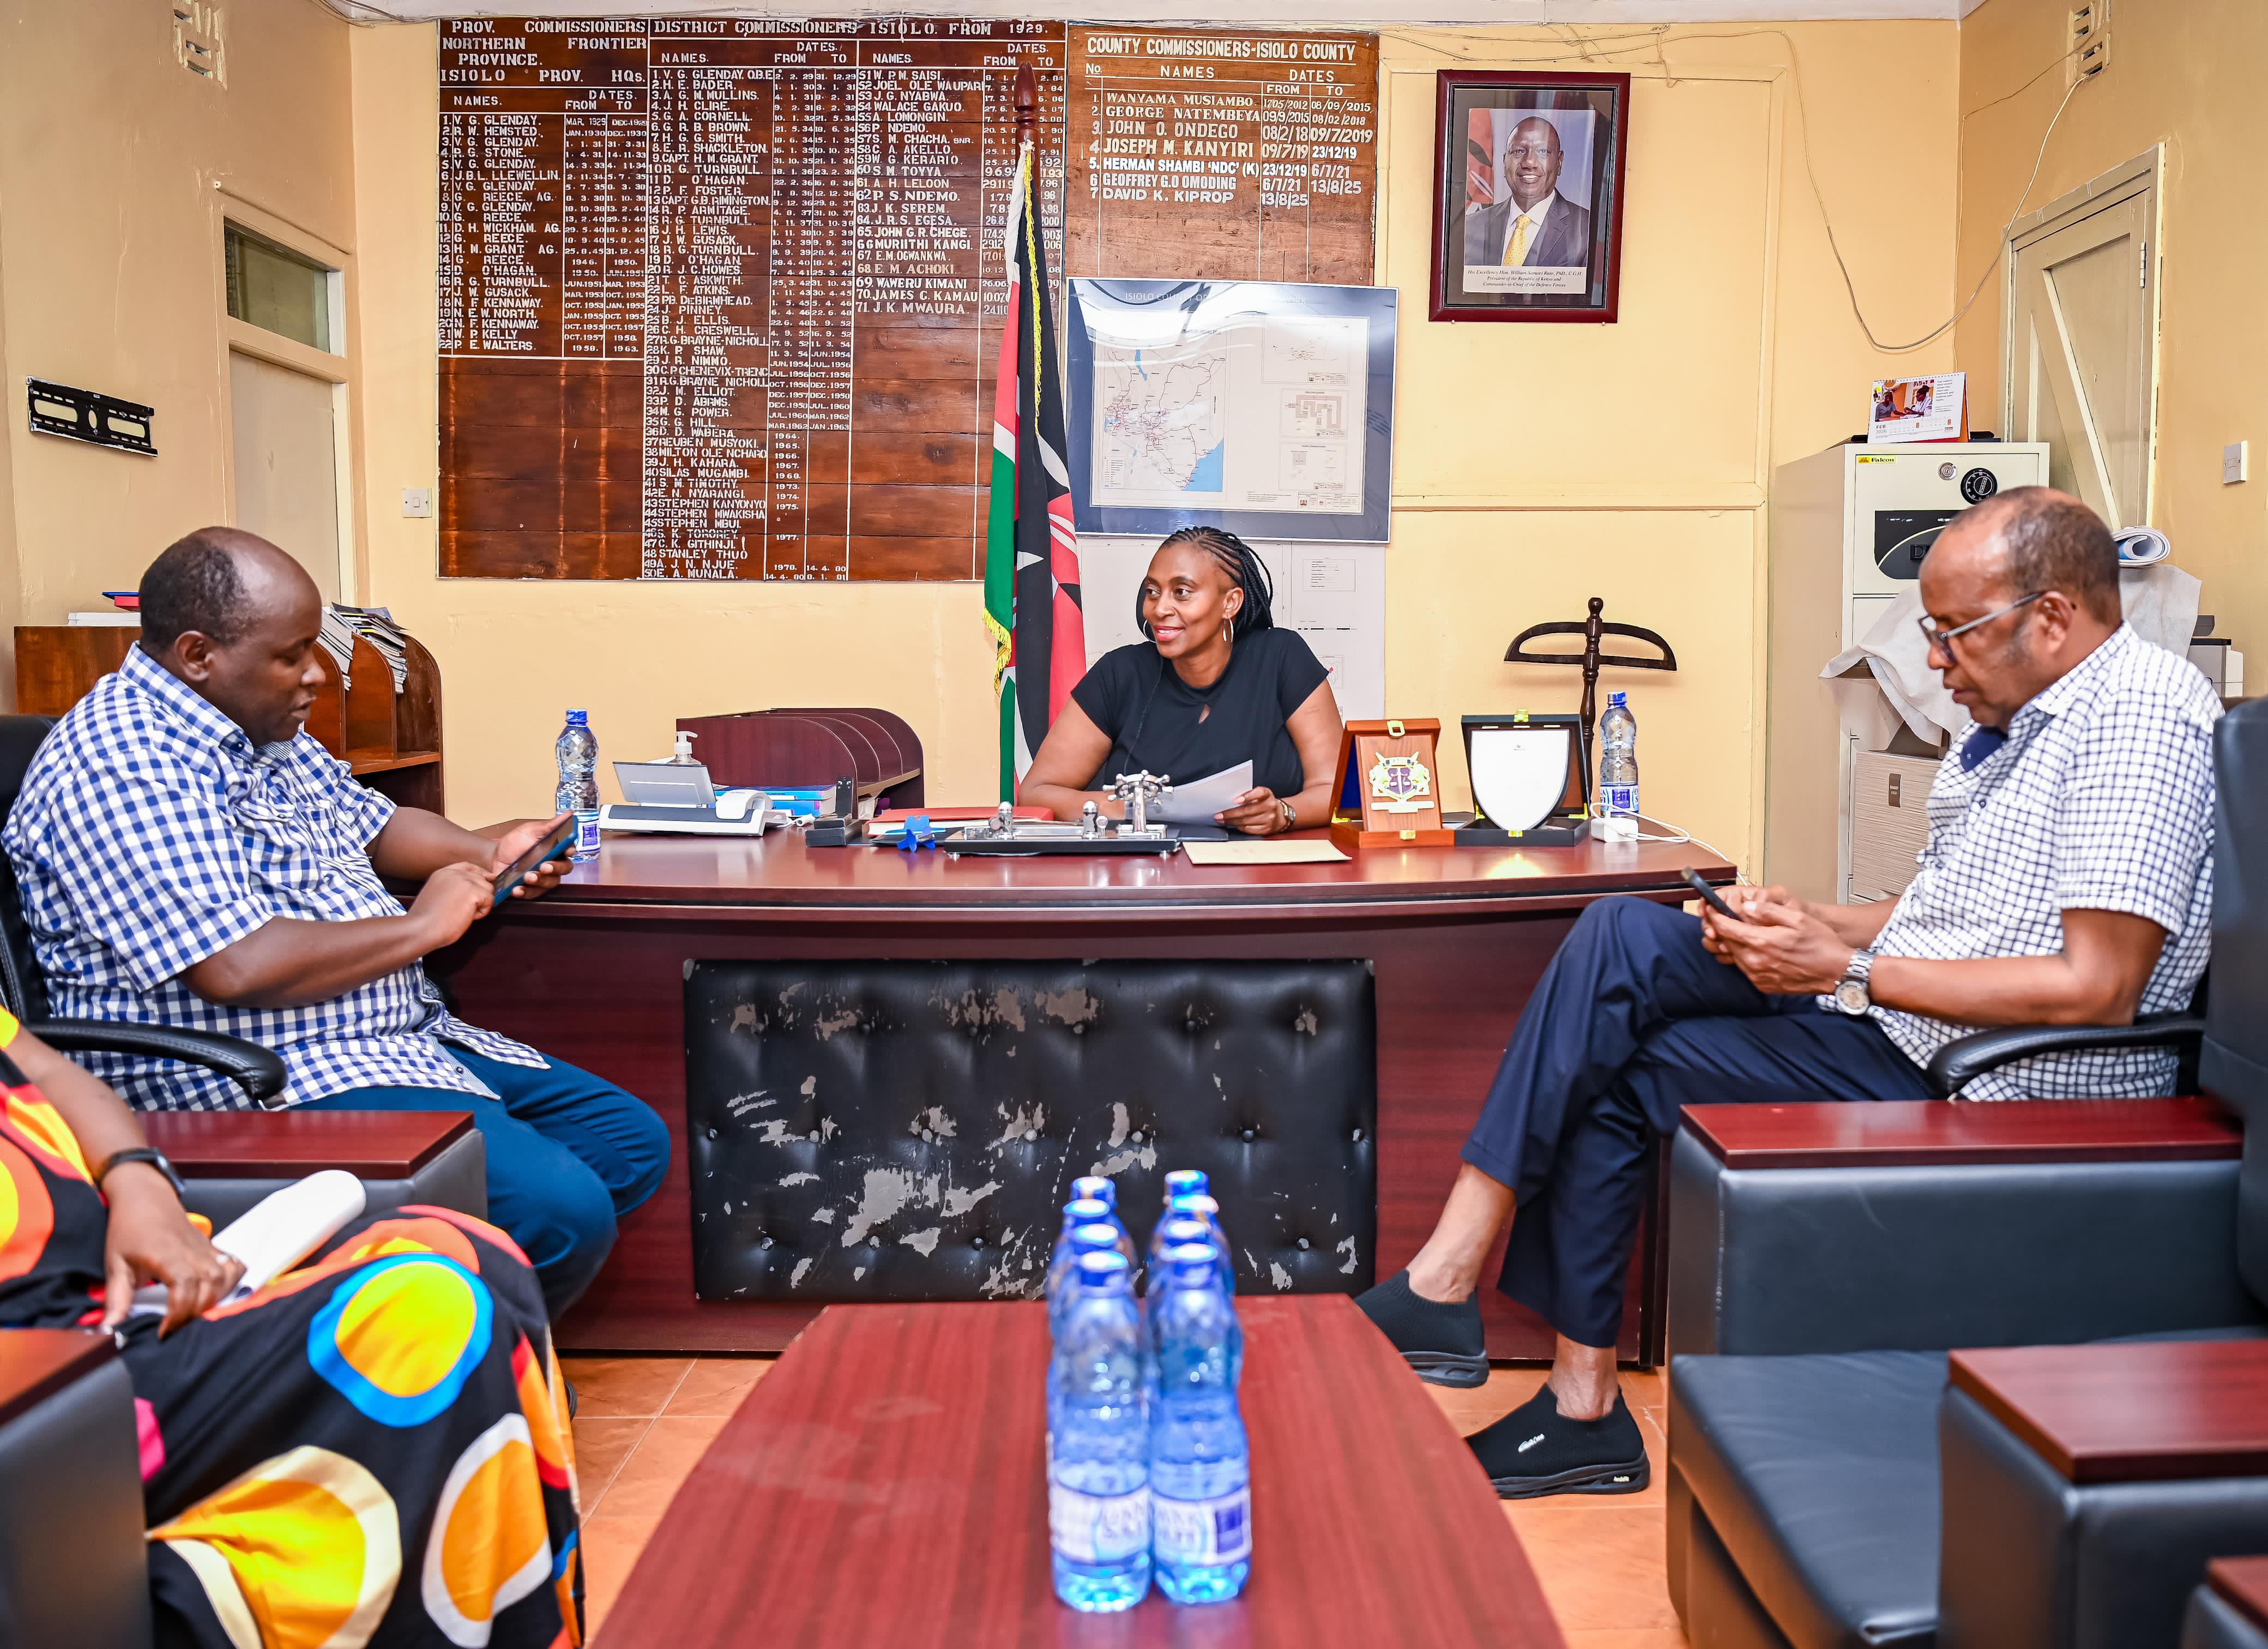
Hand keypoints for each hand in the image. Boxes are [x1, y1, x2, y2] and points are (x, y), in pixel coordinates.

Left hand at [101, 1164, 245, 1335]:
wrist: (145, 1195)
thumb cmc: (128, 1227)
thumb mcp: (115, 1263)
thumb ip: (117, 1297)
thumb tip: (110, 1329)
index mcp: (168, 1256)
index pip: (186, 1289)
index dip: (178, 1315)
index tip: (163, 1332)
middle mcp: (193, 1252)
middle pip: (210, 1287)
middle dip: (194, 1313)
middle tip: (174, 1326)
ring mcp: (206, 1248)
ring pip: (225, 1278)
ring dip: (214, 1299)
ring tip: (193, 1312)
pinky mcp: (212, 1246)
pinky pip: (232, 1265)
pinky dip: (231, 1281)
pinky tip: (217, 1293)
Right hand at [409, 860, 496, 947]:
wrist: (422, 929)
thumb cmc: (426, 920)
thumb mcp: (436, 895)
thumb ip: (451, 887)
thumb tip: (471, 889)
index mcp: (443, 873)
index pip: (468, 866)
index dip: (480, 872)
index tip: (488, 878)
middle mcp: (454, 873)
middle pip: (481, 878)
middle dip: (480, 894)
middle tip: (466, 910)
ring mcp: (464, 881)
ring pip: (488, 889)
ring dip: (481, 903)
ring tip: (464, 914)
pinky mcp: (473, 892)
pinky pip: (490, 900)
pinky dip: (483, 912)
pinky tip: (468, 917)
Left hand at [488, 813, 573, 900]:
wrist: (495, 857)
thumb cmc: (515, 843)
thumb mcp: (530, 830)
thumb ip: (549, 826)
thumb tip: (569, 814)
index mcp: (555, 848)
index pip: (569, 850)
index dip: (570, 850)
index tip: (567, 850)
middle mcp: (553, 864)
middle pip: (564, 869)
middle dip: (556, 868)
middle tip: (544, 866)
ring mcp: (543, 878)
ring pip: (551, 883)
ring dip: (540, 881)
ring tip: (527, 876)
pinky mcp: (531, 889)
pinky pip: (533, 893)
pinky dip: (526, 892)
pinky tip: (517, 888)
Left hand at [1215, 787, 1283, 835]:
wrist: (1280, 816)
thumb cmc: (1265, 803)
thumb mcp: (1260, 795)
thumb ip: (1248, 795)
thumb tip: (1229, 801)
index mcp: (1267, 794)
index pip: (1258, 793)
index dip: (1247, 796)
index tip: (1235, 800)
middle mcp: (1270, 806)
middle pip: (1248, 810)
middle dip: (1230, 813)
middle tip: (1219, 815)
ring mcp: (1269, 819)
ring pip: (1246, 821)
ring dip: (1231, 821)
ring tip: (1222, 820)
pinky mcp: (1266, 829)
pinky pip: (1249, 829)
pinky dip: (1239, 827)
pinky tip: (1233, 824)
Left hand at [1702, 900, 1855, 994]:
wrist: (1836, 972)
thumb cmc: (1821, 944)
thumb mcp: (1797, 918)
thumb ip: (1769, 911)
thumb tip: (1747, 906)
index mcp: (1761, 942)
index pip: (1725, 928)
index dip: (1714, 916)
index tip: (1711, 909)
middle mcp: (1755, 961)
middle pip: (1726, 942)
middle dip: (1723, 930)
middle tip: (1726, 918)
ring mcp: (1758, 976)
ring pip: (1735, 956)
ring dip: (1736, 944)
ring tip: (1746, 933)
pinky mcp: (1763, 985)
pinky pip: (1746, 969)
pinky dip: (1747, 958)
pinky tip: (1759, 950)